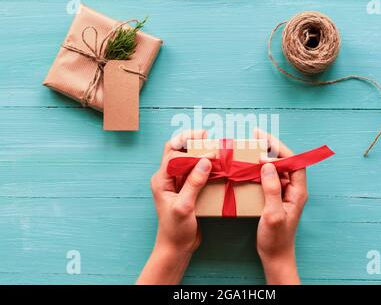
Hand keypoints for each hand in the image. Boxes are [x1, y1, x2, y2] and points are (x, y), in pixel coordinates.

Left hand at [137, 130, 210, 284]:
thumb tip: (205, 161)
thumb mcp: (184, 206)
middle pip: (176, 151)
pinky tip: (216, 166)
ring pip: (186, 160)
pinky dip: (204, 166)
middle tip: (207, 136)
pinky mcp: (187, 190)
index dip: (191, 150)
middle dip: (190, 141)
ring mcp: (177, 183)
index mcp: (161, 180)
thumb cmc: (175, 230)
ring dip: (199, 153)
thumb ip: (193, 183)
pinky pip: (195, 172)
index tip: (210, 152)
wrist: (176, 248)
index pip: (173, 155)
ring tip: (213, 147)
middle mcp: (168, 178)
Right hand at [254, 129, 307, 284]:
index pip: (294, 162)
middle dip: (271, 147)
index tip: (265, 140)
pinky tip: (248, 168)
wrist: (275, 255)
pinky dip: (259, 170)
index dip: (281, 149)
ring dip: (264, 157)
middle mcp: (293, 189)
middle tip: (256, 136)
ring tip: (251, 147)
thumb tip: (267, 165)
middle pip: (285, 161)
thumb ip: (272, 190)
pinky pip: (268, 178)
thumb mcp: (273, 214)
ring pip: (276, 168)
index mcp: (298, 191)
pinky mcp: (274, 197)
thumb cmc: (276, 238)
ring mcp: (284, 193)